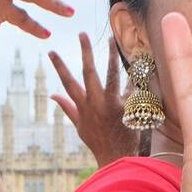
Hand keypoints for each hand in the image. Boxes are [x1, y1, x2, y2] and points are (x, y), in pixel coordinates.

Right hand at [48, 34, 134, 168]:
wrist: (116, 158)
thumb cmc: (97, 142)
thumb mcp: (79, 126)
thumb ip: (67, 108)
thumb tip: (52, 95)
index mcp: (83, 106)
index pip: (67, 83)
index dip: (59, 67)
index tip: (50, 51)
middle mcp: (95, 103)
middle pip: (88, 72)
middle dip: (84, 52)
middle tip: (82, 33)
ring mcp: (111, 105)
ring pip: (111, 75)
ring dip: (110, 56)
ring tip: (111, 39)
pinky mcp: (127, 109)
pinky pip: (132, 88)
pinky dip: (136, 78)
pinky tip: (141, 64)